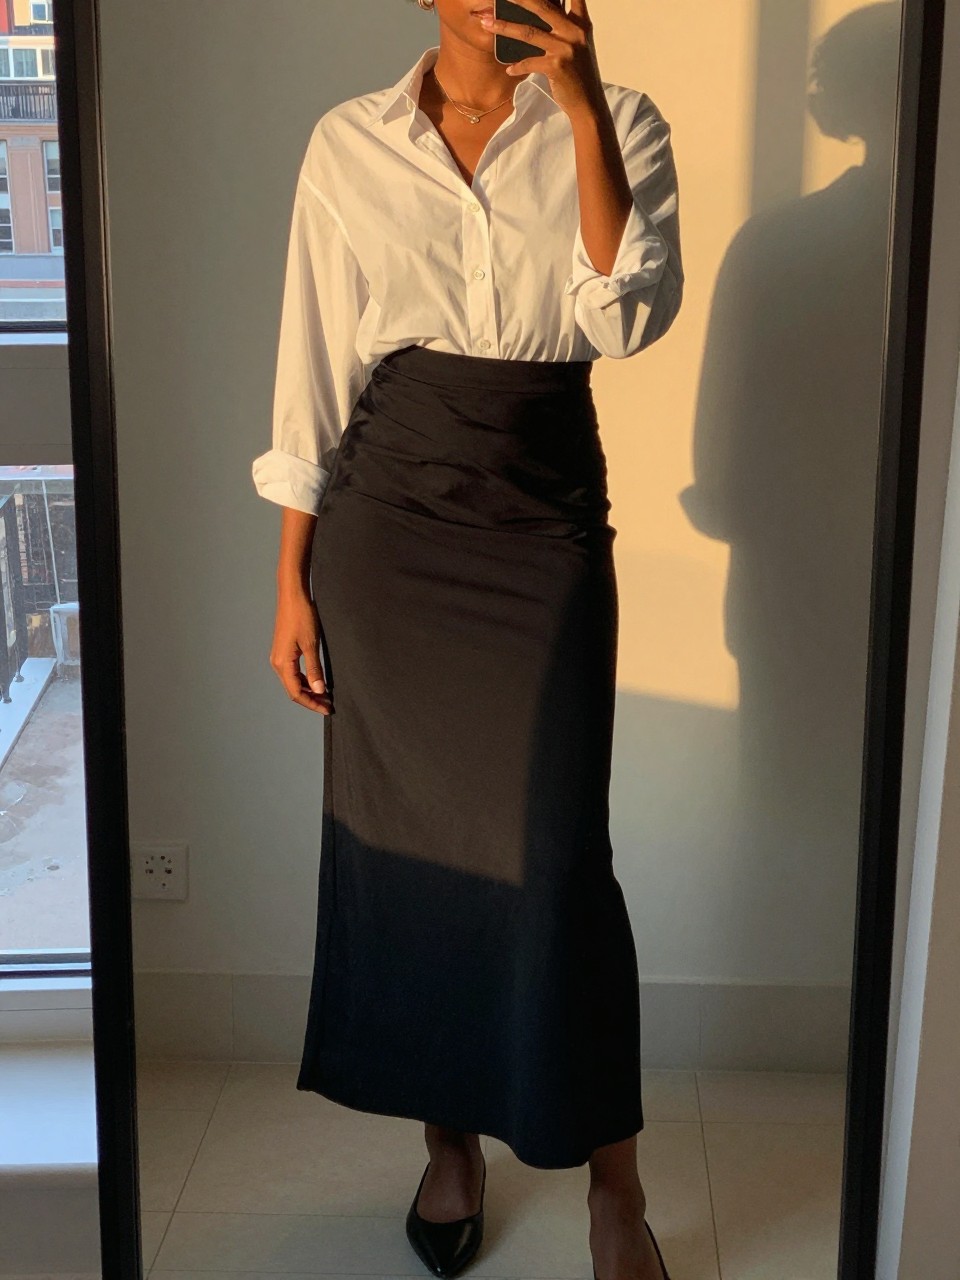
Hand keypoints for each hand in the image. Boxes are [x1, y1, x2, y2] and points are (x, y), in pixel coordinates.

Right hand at [270, 589, 333, 713]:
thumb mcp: (311, 644)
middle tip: (329, 705)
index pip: (296, 693)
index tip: (327, 708)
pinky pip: (292, 672)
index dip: (312, 703)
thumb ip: (314, 669)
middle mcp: (277, 663)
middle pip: (293, 690)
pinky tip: (317, 681)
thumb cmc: (302, 616)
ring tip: (325, 695)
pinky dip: (304, 680)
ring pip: (293, 682)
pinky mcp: (283, 651)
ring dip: (308, 690)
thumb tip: (319, 690)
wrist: (293, 595)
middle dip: (311, 699)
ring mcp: (279, 657)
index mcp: (282, 663)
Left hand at [480, 0, 602, 119]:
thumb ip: (564, 26)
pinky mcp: (557, 67)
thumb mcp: (576, 45)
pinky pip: (529, 62)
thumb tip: (539, 12)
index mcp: (580, 23)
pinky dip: (517, 66)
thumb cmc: (579, 74)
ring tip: (487, 24)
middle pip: (542, 6)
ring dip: (504, 27)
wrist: (588, 104)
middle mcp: (574, 31)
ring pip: (529, 32)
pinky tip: (509, 69)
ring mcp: (565, 48)